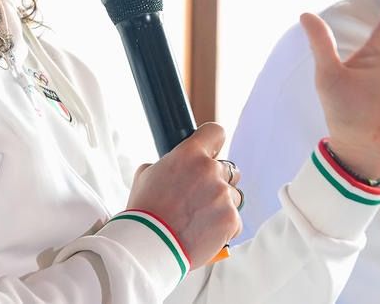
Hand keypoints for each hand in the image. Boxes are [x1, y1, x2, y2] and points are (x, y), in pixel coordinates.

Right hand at [125, 122, 241, 267]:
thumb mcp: (146, 176)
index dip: (213, 143)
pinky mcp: (231, 219)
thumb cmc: (144, 212)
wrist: (149, 246)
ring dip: (222, 205)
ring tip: (200, 220)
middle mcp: (210, 170)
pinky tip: (205, 233)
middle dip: (218, 182)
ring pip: (234, 196)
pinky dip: (224, 228)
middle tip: (201, 198)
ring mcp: (223, 195)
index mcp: (190, 154)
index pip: (215, 133)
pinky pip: (235, 220)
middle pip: (229, 169)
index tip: (211, 151)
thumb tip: (172, 165)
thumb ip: (166, 165)